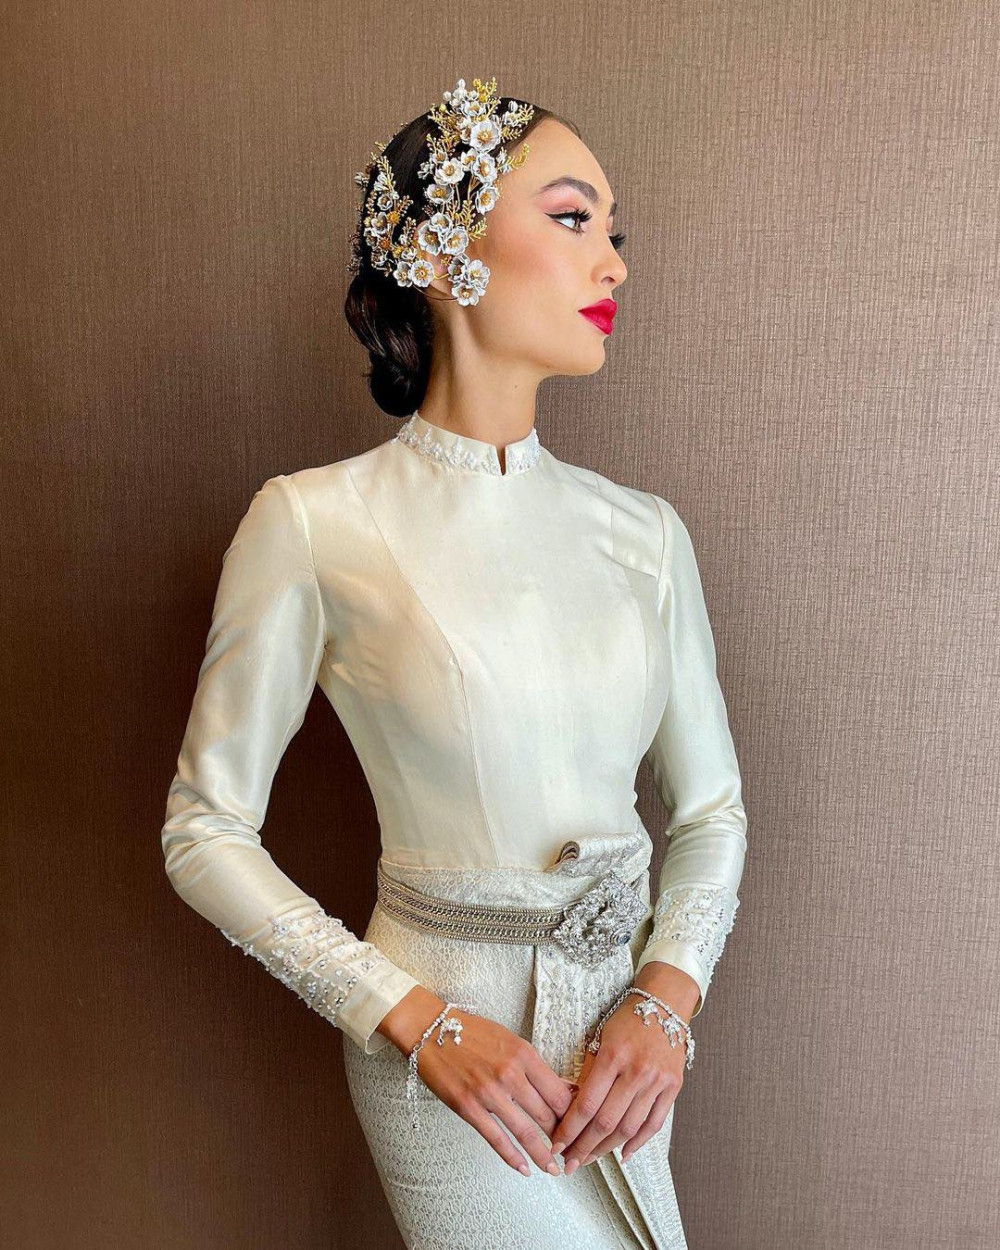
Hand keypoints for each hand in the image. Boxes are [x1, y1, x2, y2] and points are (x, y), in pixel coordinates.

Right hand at [413, 1008, 576, 1176]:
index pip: (559, 1092)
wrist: (432, 1030)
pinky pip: (496, 1139)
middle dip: (561, 1137)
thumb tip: (563, 1089)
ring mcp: (488, 1093)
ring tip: (553, 1168)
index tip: (579, 1126)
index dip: (573, 1114)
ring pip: (525, 1131)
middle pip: (546, 1114)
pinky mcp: (468, 1108)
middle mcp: (510, 1074)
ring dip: (543, 1155)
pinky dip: (513, 1157)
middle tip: (569, 1151)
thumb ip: (535, 1066)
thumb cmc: (473, 1033)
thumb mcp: (511, 1041)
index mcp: (524, 1054)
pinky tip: (524, 1168)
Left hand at [550, 988, 691, 1171]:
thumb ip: (589, 1072)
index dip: (569, 1130)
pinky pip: (654, 1124)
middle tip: (569, 1163)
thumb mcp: (600, 1037)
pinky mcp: (672, 1088)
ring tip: (590, 1159)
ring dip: (606, 1149)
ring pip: (628, 1128)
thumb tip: (572, 1107)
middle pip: (606, 1122)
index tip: (556, 1145)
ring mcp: (657, 1082)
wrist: (664, 1003)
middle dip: (584, 1147)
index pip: (587, 1104)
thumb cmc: (628, 1019)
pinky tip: (623, 1154)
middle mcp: (636, 1072)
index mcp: (613, 1056)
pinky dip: (638, 1143)